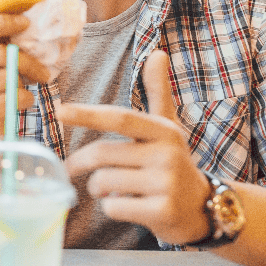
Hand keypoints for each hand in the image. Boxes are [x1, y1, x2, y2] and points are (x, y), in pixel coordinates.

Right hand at [0, 15, 52, 145]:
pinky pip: (14, 96)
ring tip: (19, 95)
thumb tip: (22, 21)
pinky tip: (16, 109)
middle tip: (40, 72)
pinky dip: (25, 101)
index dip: (1, 21)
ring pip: (8, 75)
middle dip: (26, 60)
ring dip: (24, 85)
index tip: (25, 23)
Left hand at [59, 50, 210, 244]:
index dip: (87, 114)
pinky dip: (110, 208)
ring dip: (96, 188)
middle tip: (71, 169)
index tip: (60, 111)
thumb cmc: (174, 164)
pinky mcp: (162, 212)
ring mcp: (166, 184)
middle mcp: (167, 155)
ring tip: (107, 189)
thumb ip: (159, 93)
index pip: (119, 118)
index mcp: (164, 131)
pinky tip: (126, 206)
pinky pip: (113, 207)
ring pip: (104, 183)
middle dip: (79, 163)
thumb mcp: (168, 128)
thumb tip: (158, 53)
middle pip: (103, 154)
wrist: (205, 208)